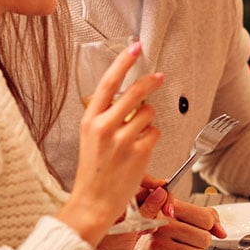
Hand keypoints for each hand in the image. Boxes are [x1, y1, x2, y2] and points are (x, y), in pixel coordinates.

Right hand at [59, 41, 161, 244]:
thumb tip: (129, 97)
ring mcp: (123, 140)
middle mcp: (104, 127)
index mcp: (89, 120)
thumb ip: (105, 116)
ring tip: (136, 136)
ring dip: (149, 121)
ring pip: (149, 113)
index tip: (135, 47)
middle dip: (150, 82)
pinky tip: (140, 150)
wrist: (93, 202)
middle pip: (135, 93)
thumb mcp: (90, 138)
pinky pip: (155, 132)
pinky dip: (152, 137)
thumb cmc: (94, 170)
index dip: (123, 63)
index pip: (107, 84)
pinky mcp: (139, 152)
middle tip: (160, 77)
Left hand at [92, 184, 168, 249]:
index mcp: (111, 200)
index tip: (165, 189)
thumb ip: (146, 210)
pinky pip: (145, 216)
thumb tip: (160, 193)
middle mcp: (117, 205)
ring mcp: (122, 216)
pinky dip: (150, 222)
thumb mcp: (128, 230)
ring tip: (149, 227)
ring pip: (147, 205)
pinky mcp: (128, 225)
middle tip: (166, 211)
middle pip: (144, 192)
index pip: (137, 181)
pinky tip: (145, 231)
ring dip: (153, 214)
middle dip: (157, 202)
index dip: (153, 184)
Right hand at [126, 198, 225, 249]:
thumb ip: (208, 218)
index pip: (207, 218)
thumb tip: (222, 232)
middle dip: (201, 244)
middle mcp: (163, 225)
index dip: (208, 226)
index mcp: (171, 208)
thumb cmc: (164, 235)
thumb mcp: (184, 218)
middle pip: (205, 238)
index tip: (199, 227)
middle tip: (188, 243)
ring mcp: (158, 245)